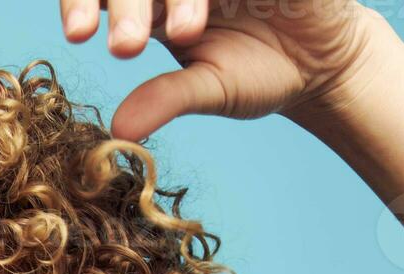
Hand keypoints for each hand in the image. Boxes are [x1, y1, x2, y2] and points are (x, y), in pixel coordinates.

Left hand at [59, 0, 389, 138]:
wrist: (327, 62)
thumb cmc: (262, 72)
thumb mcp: (210, 88)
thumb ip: (166, 98)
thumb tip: (119, 130)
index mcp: (151, 3)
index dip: (81, 2)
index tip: (76, 34)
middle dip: (124, 3)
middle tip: (126, 46)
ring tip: (185, 31)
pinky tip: (206, 9)